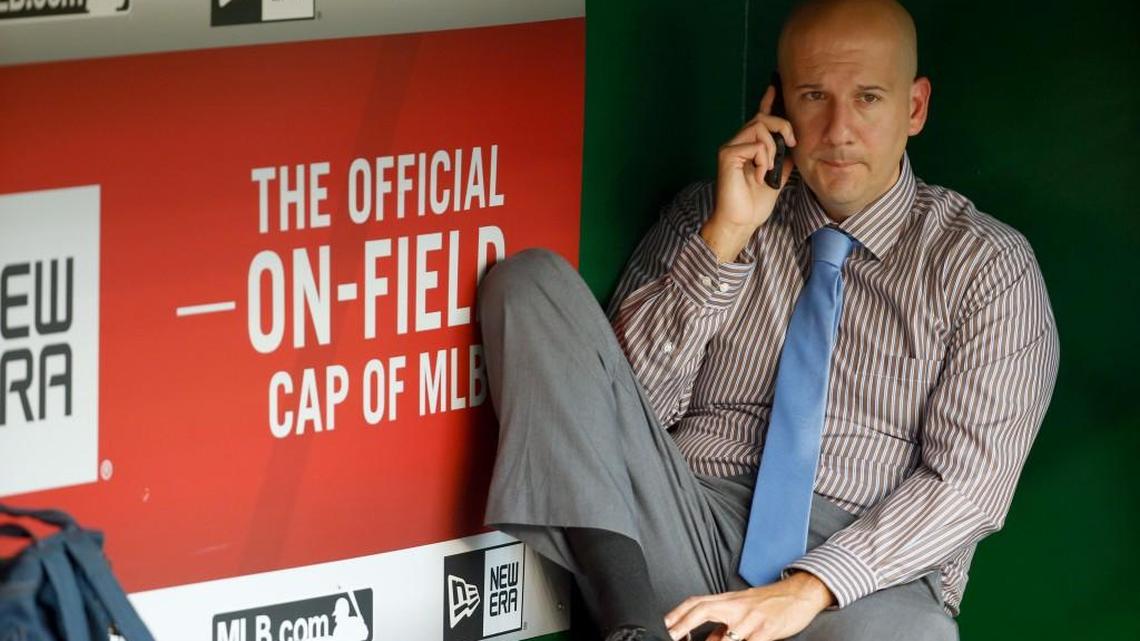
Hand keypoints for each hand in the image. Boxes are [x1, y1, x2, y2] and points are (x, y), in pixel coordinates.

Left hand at [663, 571, 832, 640]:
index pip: (696, 603)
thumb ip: (721, 627)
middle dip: (682, 623)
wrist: (798, 593)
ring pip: (726, 633)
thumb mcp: (742, 610)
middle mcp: (736, 606)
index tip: (664, 626)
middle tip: (670, 635)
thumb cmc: (768, 603)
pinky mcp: (767, 630)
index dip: (677, 614)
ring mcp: (751, 618)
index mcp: (727, 600)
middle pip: (703, 609)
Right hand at [700, 84, 796, 262]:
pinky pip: (752, 145)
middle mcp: (739, 143)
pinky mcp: (726, 155)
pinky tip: (757, 176)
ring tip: (767, 169)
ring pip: (758, 128)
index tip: (774, 85)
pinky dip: (761, 160)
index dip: (767, 101)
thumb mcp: (778, 176)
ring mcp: (731, 148)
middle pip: (762, 118)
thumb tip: (793, 144)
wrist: (742, 221)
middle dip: (782, 126)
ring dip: (771, 148)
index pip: (760, 118)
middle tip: (792, 144)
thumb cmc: (755, 203)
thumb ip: (784, 158)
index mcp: (751, 147)